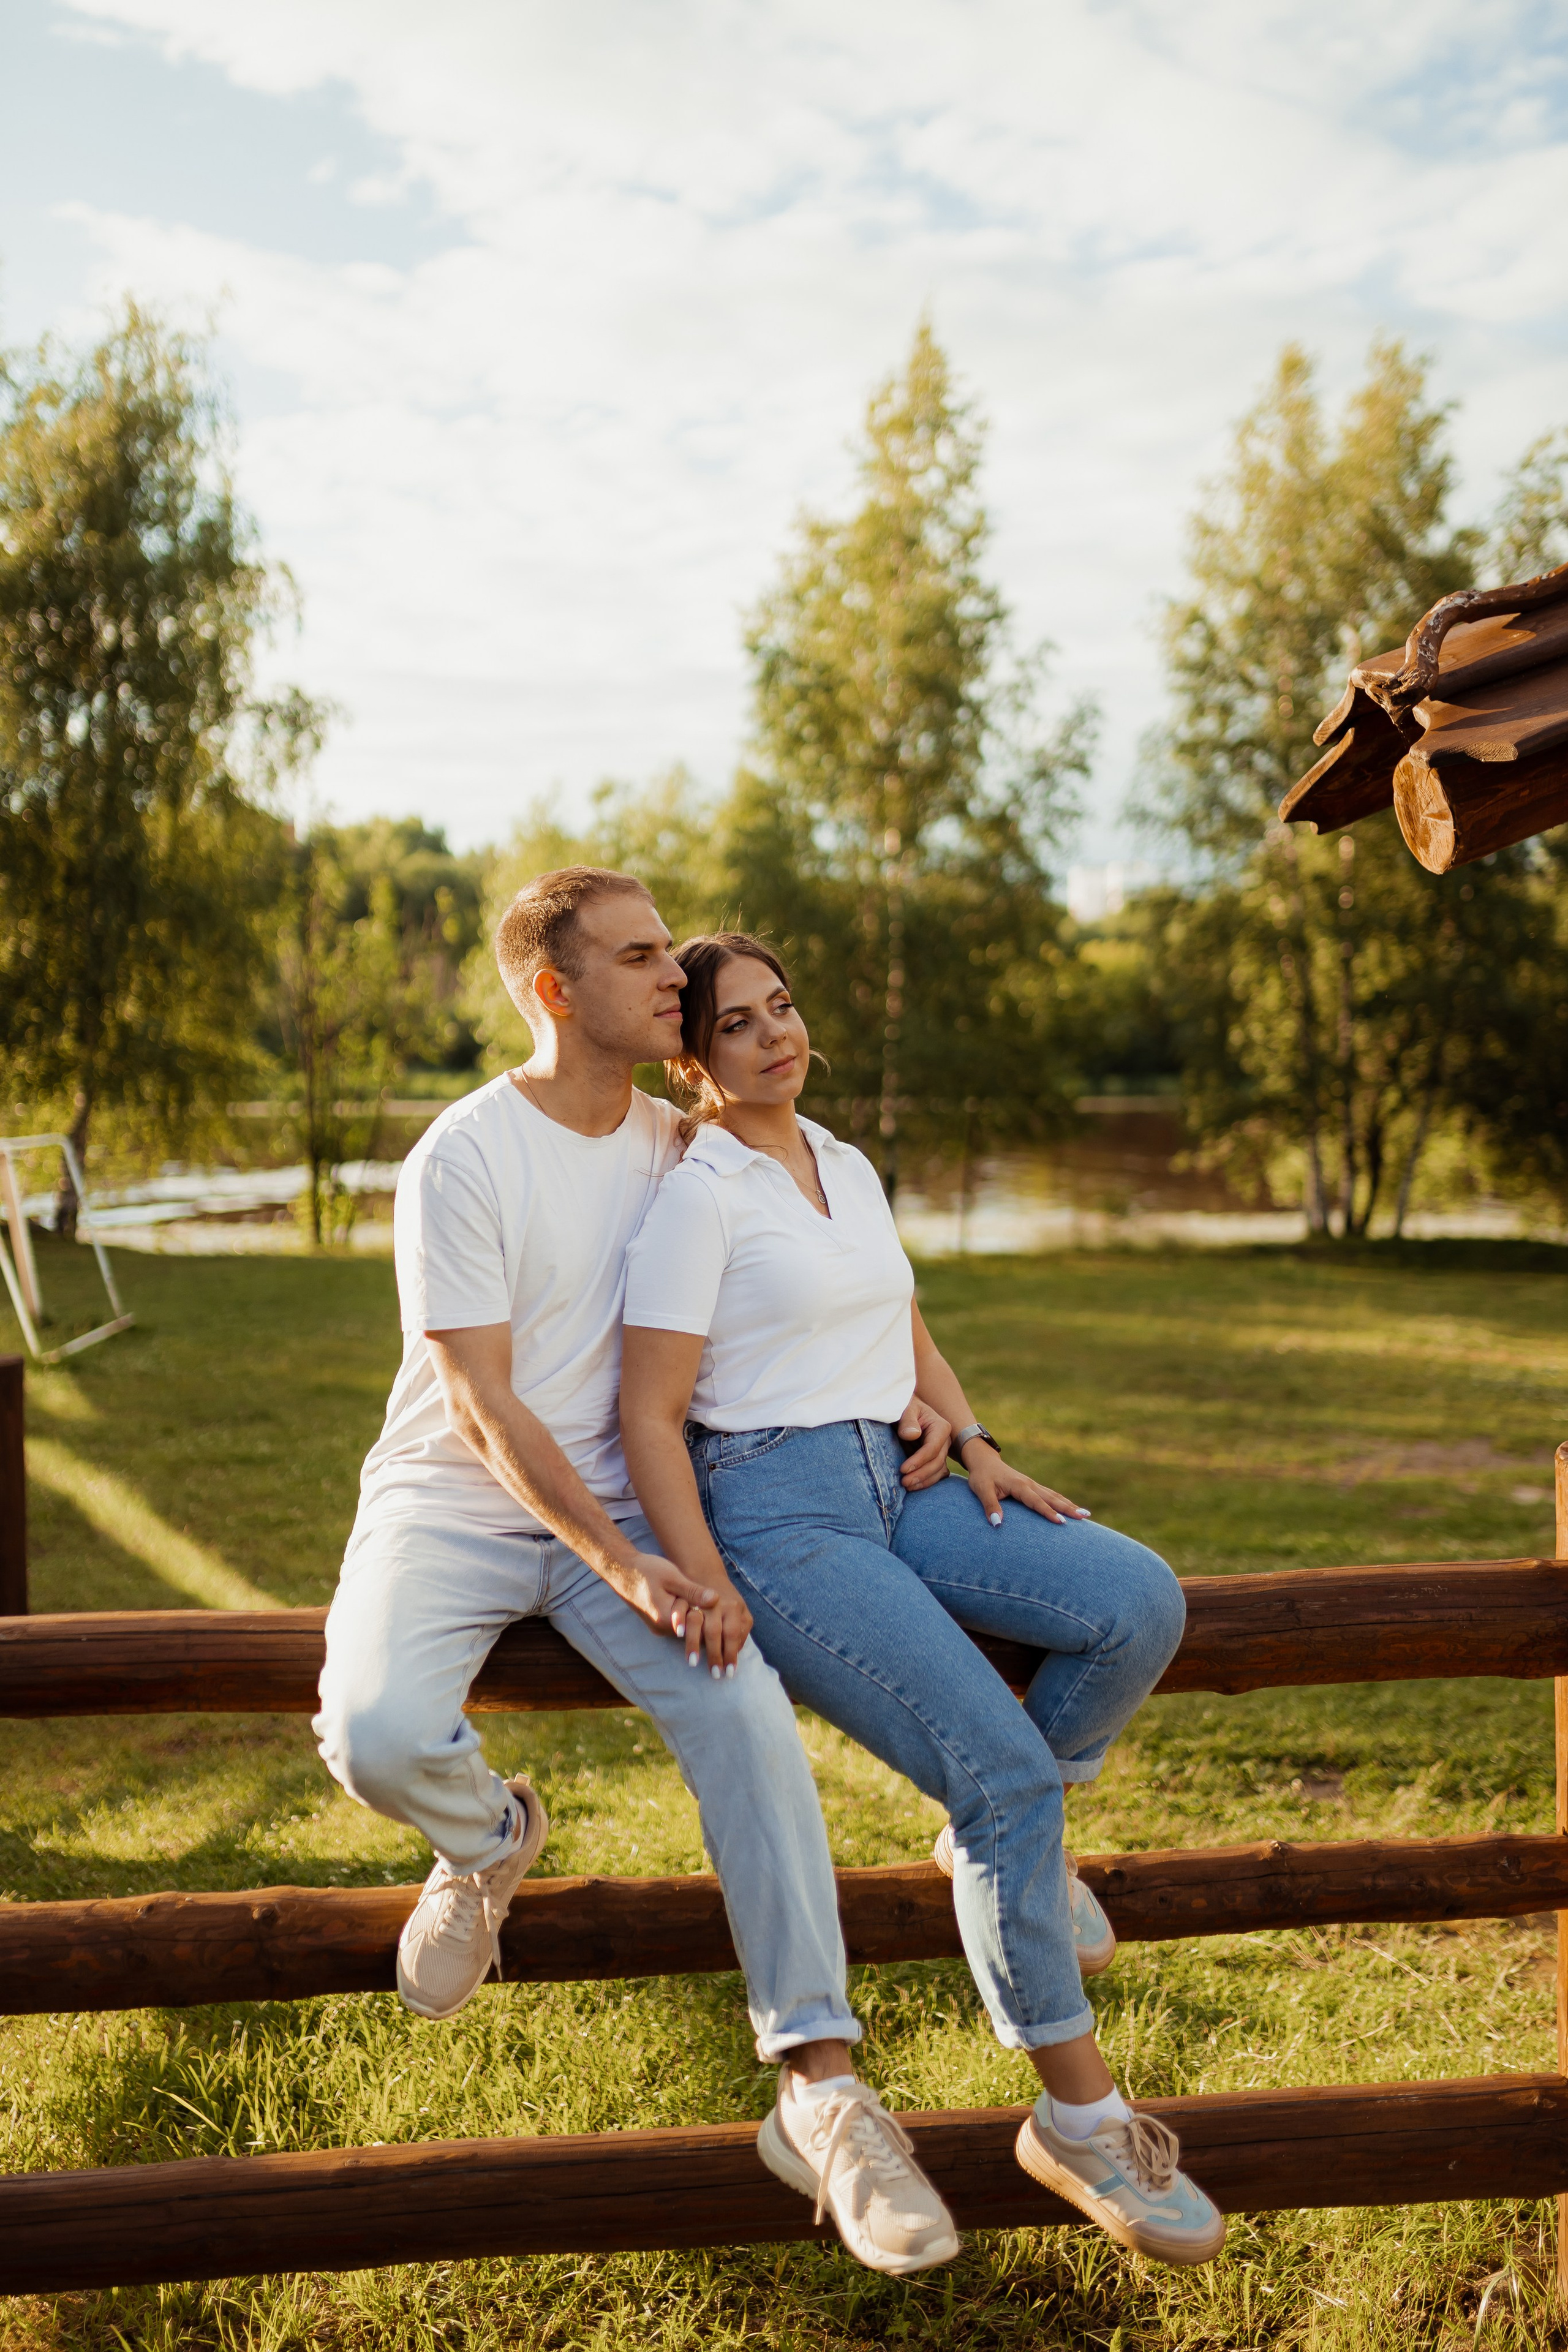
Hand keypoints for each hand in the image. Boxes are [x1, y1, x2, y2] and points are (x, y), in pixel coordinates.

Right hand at [600, 1550, 751, 1672]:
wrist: (621, 1571)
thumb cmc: (647, 1570)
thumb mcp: (673, 1577)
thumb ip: (693, 1591)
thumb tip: (716, 1599)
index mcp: (667, 1618)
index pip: (698, 1630)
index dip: (715, 1635)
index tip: (730, 1651)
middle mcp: (662, 1627)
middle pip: (692, 1635)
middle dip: (709, 1641)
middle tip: (727, 1658)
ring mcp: (658, 1626)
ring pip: (685, 1632)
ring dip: (700, 1632)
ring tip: (720, 1642)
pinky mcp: (656, 1622)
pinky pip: (678, 1628)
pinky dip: (689, 1626)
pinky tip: (700, 1620)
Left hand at [896, 1395, 951, 1489]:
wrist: (904, 1410)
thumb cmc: (904, 1407)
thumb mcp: (905, 1409)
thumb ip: (908, 1420)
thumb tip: (912, 1435)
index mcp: (941, 1427)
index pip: (932, 1448)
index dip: (919, 1461)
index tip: (903, 1469)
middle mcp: (945, 1441)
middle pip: (937, 1462)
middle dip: (921, 1474)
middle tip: (904, 1482)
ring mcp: (942, 1451)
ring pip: (938, 1471)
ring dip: (924, 1481)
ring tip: (907, 1487)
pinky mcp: (936, 1459)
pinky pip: (936, 1474)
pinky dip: (926, 1482)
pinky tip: (913, 1487)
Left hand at [959, 1437, 1090, 1527]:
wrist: (984, 1461)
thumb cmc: (982, 1476)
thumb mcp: (981, 1490)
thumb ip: (990, 1506)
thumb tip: (997, 1525)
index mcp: (1019, 1485)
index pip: (1036, 1501)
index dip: (1048, 1512)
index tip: (1061, 1522)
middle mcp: (1029, 1484)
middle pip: (1052, 1497)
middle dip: (1068, 1508)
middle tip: (1084, 1517)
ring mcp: (1032, 1484)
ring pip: (1054, 1495)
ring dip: (1070, 1504)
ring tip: (1086, 1514)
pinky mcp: (1032, 1486)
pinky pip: (1050, 1494)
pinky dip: (1062, 1501)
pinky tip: (1071, 1508)